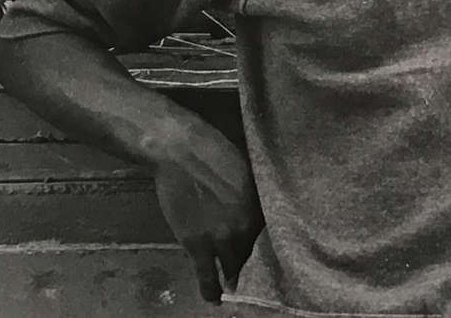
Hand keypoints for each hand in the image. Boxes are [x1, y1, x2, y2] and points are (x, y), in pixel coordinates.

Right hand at [149, 119, 263, 302]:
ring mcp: (220, 237)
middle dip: (254, 261)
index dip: (268, 243)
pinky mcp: (197, 244)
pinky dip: (211, 290)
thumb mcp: (247, 171)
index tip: (269, 250)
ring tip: (236, 288)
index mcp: (260, 206)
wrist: (181, 151)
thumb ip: (254, 195)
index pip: (269, 234)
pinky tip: (216, 300)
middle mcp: (246, 226)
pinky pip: (207, 275)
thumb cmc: (216, 151)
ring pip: (233, 267)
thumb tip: (260, 208)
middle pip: (254, 252)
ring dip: (235, 278)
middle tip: (253, 269)